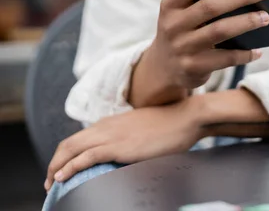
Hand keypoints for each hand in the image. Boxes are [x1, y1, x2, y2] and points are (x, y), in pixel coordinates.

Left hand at [45, 98, 201, 190]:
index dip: (66, 154)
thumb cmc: (172, 125)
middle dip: (54, 162)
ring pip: (72, 149)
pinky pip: (85, 157)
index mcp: (112, 122)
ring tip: (51, 183)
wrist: (186, 117)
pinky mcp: (118, 146)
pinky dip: (70, 167)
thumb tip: (128, 151)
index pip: (80, 138)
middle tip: (51, 180)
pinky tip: (63, 176)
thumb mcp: (144, 129)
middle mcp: (107, 126)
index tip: (63, 169)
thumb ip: (130, 137)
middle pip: (69, 143)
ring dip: (56, 167)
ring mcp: (112, 135)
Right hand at [130, 0, 268, 105]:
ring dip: (246, 22)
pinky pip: (225, 58)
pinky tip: (258, 50)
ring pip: (220, 30)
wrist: (164, 68)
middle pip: (211, 6)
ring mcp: (182, 47)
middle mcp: (173, 25)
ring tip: (265, 17)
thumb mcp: (182, 12)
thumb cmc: (184, 29)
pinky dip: (244, 54)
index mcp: (170, 4)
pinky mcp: (193, 67)